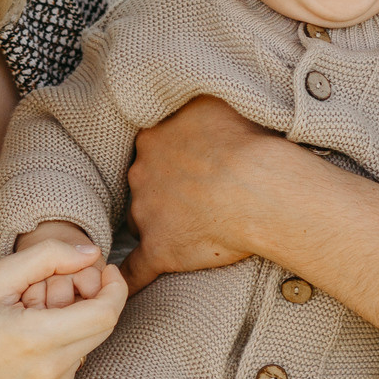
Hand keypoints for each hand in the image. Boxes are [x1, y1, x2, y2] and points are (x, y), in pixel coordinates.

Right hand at [0, 236, 128, 378]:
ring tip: (32, 317)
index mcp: (37, 339)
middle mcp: (52, 373)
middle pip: (103, 328)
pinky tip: (29, 342)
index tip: (105, 270)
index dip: (114, 287)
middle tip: (53, 290)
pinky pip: (74, 364)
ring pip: (89, 345)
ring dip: (73, 324)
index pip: (106, 313)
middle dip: (90, 301)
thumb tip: (92, 253)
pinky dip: (62, 345)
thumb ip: (48, 257)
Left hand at [120, 96, 282, 293]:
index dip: (170, 158)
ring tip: (194, 227)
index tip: (188, 164)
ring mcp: (147, 214)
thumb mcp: (216, 100)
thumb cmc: (246, 141)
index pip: (151, 149)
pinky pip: (136, 270)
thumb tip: (191, 91)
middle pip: (143, 184)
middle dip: (164, 189)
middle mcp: (141, 174)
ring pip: (141, 221)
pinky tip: (119, 287)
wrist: (259, 186)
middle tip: (197, 194)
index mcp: (154, 140)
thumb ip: (195, 102)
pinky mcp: (160, 250)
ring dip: (159, 224)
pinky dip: (128, 279)